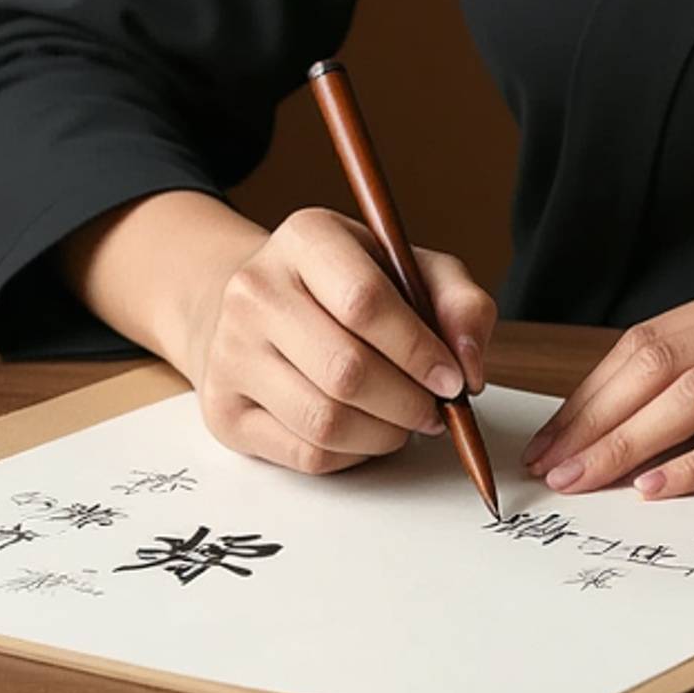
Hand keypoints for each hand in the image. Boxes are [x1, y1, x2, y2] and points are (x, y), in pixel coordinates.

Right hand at [180, 207, 498, 475]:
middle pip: (346, 370)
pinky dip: (353, 455)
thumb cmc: (347, 287)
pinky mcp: (224, 410)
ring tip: (406, 420)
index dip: (418, 349)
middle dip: (408, 402)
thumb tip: (469, 365)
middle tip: (435, 409)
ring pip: (325, 421)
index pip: (365, 301)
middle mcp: (255, 289)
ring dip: (385, 434)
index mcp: (305, 237)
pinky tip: (367, 431)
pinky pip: (305, 454)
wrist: (259, 307)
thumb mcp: (409, 268)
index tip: (453, 378)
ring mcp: (231, 353)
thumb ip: (458, 302)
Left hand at [517, 270, 693, 500]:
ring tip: (585, 483)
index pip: (647, 341)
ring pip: (691, 393)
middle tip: (548, 469)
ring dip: (626, 442)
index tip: (555, 435)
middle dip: (591, 419)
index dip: (592, 391)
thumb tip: (662, 412)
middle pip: (653, 362)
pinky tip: (663, 487)